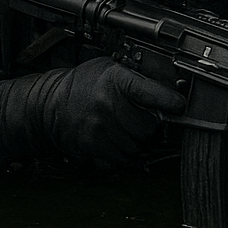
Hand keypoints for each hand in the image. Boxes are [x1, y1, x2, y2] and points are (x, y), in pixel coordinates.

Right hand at [39, 57, 185, 167]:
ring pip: (139, 146)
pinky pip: (124, 159)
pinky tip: (115, 140)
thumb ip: (136, 77)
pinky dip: (124, 154)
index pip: (152, 93)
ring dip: (136, 140)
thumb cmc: (81, 84)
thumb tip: (169, 88)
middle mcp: (107, 104)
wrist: (48, 104)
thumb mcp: (107, 68)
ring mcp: (100, 128)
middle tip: (136, 116)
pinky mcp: (94, 147)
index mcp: (114, 80)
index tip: (179, 106)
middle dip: (148, 124)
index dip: (170, 101)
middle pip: (150, 126)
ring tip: (121, 127)